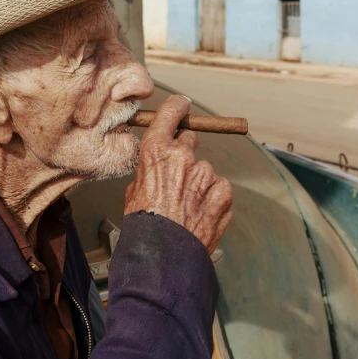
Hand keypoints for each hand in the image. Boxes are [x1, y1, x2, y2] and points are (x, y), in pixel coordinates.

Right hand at [124, 95, 232, 253]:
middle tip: (176, 177)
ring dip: (198, 182)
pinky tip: (199, 213)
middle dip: (183, 154)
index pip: (170, 113)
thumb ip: (149, 172)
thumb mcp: (133, 191)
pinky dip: (212, 198)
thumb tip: (155, 170)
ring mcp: (206, 174)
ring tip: (185, 206)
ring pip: (204, 170)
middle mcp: (183, 156)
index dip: (177, 107)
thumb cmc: (144, 225)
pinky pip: (219, 188)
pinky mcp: (223, 192)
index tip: (182, 105)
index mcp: (156, 151)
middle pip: (189, 141)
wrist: (164, 253)